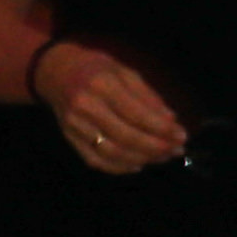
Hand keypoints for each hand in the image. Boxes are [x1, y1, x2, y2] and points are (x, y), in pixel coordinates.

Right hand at [35, 42, 186, 174]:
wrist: (54, 71)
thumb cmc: (96, 69)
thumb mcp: (125, 73)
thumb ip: (149, 98)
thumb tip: (172, 122)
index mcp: (102, 85)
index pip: (137, 114)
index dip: (162, 129)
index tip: (182, 136)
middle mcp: (85, 106)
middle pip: (126, 137)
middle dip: (156, 147)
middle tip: (176, 150)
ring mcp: (74, 124)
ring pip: (112, 152)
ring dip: (142, 159)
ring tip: (163, 156)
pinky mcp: (69, 137)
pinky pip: (96, 160)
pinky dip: (119, 167)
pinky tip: (138, 164)